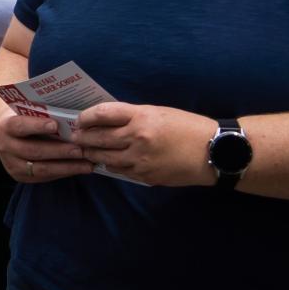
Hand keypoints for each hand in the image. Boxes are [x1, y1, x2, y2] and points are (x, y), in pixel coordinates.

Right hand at [0, 111, 94, 183]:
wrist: (6, 134)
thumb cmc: (25, 117)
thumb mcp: (27, 110)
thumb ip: (42, 112)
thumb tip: (73, 114)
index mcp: (5, 126)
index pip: (19, 126)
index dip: (37, 126)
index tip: (56, 125)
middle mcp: (5, 147)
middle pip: (33, 151)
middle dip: (59, 151)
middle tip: (81, 149)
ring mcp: (12, 164)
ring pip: (40, 169)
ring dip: (66, 166)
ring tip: (87, 164)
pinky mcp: (21, 177)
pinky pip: (44, 177)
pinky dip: (64, 172)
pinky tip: (79, 168)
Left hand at [72, 102, 216, 188]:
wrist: (214, 152)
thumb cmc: (187, 127)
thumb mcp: (159, 113)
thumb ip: (132, 116)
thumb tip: (105, 121)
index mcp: (142, 116)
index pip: (102, 113)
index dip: (86, 116)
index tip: (79, 119)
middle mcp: (138, 138)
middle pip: (97, 138)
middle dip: (82, 137)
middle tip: (74, 137)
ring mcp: (140, 160)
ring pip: (104, 157)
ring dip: (92, 153)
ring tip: (85, 150)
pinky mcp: (145, 176)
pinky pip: (119, 171)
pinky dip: (111, 165)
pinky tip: (108, 161)